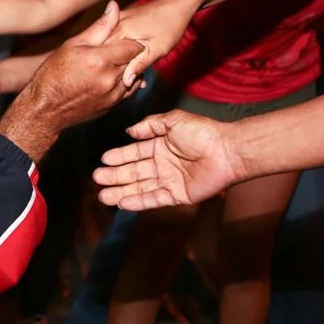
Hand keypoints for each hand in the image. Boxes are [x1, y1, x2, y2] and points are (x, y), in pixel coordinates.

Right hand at [0, 1, 144, 161]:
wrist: (45, 109)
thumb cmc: (54, 73)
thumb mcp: (72, 45)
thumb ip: (98, 27)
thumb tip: (114, 7)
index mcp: (100, 60)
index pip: (134, 46)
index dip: (133, 39)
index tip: (128, 36)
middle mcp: (110, 79)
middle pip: (137, 61)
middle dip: (133, 53)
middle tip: (125, 47)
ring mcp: (113, 95)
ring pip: (135, 76)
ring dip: (130, 68)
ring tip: (117, 61)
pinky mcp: (112, 106)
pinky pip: (129, 91)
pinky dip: (126, 82)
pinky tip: (113, 76)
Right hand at [92, 109, 239, 210]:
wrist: (227, 150)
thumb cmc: (203, 132)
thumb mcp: (173, 121)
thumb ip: (150, 126)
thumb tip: (129, 131)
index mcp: (160, 146)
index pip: (134, 153)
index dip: (119, 157)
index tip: (103, 160)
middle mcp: (163, 164)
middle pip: (133, 172)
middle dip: (114, 176)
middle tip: (97, 179)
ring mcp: (170, 181)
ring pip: (140, 187)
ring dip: (121, 191)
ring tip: (103, 195)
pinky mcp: (178, 195)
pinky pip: (155, 199)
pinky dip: (139, 202)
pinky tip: (123, 202)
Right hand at [107, 0, 197, 87]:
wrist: (177, 4)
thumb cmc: (170, 25)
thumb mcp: (158, 49)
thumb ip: (140, 64)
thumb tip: (126, 81)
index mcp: (122, 30)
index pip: (103, 53)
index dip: (107, 69)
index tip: (113, 83)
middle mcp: (116, 23)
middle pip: (104, 49)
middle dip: (110, 65)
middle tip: (121, 82)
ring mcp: (117, 19)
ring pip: (108, 44)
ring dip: (114, 58)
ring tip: (125, 75)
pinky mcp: (121, 19)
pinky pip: (114, 38)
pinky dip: (118, 50)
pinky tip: (128, 63)